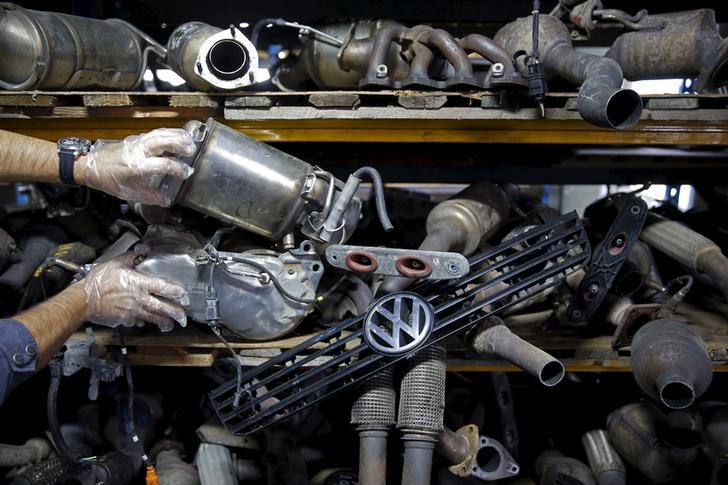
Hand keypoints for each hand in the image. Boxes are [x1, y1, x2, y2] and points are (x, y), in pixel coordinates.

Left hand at [78, 128, 195, 206]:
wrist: (89, 165)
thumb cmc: (107, 179)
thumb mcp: (128, 193)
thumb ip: (149, 196)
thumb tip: (166, 200)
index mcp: (136, 167)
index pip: (163, 164)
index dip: (178, 169)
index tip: (186, 173)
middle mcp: (137, 152)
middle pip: (162, 141)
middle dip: (179, 144)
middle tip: (191, 150)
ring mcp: (136, 142)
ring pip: (159, 134)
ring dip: (175, 135)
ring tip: (188, 140)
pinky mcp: (135, 139)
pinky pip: (154, 133)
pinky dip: (168, 134)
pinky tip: (176, 138)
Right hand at [82, 253, 189, 331]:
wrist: (83, 300)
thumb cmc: (98, 282)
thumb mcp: (114, 264)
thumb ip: (130, 257)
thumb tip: (140, 250)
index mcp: (138, 283)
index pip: (163, 287)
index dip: (176, 292)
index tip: (185, 296)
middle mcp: (138, 299)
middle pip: (162, 307)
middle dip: (175, 313)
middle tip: (184, 317)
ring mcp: (132, 311)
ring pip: (153, 318)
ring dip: (164, 322)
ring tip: (171, 324)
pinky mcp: (125, 319)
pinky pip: (138, 322)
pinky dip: (145, 322)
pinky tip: (149, 323)